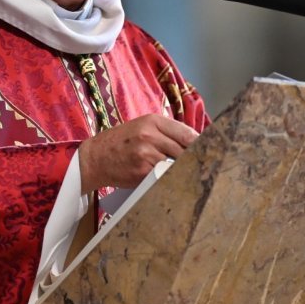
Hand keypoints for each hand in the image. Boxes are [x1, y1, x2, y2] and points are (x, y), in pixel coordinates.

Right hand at [78, 114, 199, 190]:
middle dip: (195, 159)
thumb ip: (164, 132)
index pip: (186, 132)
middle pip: (184, 149)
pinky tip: (175, 182)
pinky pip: (164, 176)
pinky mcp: (142, 171)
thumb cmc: (119, 142)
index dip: (200, 143)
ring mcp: (146, 153)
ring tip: (192, 176)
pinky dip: (171, 179)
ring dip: (184, 171)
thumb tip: (193, 142)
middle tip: (205, 167)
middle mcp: (150, 134)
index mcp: (152, 121)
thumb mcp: (140, 127)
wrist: (94, 158)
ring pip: (176, 163)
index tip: (210, 151)